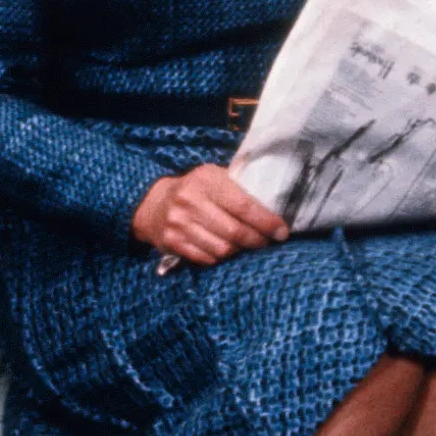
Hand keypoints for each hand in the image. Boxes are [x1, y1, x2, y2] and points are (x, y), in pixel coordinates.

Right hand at [133, 164, 289, 267]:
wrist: (154, 203)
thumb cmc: (196, 189)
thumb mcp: (215, 177)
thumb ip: (240, 186)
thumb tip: (276, 202)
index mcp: (206, 180)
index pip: (244, 206)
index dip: (266, 222)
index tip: (281, 231)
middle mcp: (190, 200)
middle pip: (235, 232)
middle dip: (257, 240)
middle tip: (268, 242)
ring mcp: (178, 223)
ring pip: (222, 249)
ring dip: (240, 252)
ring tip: (248, 247)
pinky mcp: (172, 242)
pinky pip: (207, 258)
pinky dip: (221, 258)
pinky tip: (227, 250)